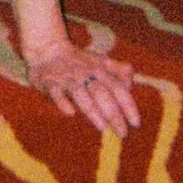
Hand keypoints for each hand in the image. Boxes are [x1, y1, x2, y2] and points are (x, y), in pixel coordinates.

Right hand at [24, 38, 140, 133]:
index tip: (136, 123)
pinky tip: (70, 112)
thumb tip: (131, 83)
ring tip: (102, 127)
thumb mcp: (100, 61)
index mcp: (99, 69)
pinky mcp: (49, 82)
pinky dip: (63, 101)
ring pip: (81, 93)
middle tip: (122, 134)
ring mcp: (67, 78)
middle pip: (102, 93)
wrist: (47, 48)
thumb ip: (118, 71)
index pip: (118, 87)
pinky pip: (56, 92)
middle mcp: (85, 73)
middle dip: (113, 113)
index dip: (128, 105)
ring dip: (92, 109)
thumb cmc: (78, 60)